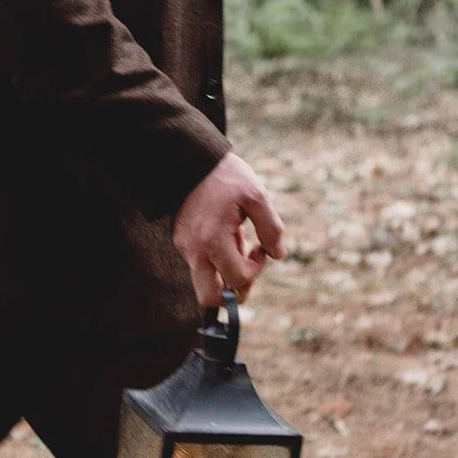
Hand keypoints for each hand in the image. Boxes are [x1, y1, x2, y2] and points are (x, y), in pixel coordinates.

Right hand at [173, 153, 285, 307]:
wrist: (189, 159)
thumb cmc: (225, 176)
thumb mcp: (257, 196)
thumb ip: (271, 228)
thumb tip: (277, 254)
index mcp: (214, 241)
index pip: (237, 280)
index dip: (256, 270)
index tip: (260, 248)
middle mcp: (195, 251)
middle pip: (210, 298)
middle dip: (232, 293)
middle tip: (246, 272)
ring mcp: (184, 248)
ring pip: (205, 281)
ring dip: (225, 271)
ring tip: (236, 239)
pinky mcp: (180, 241)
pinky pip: (200, 263)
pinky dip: (215, 258)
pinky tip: (224, 231)